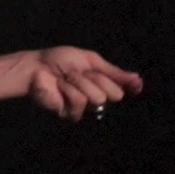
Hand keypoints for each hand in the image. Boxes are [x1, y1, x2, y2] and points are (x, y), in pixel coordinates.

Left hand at [27, 46, 142, 121]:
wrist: (37, 67)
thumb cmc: (60, 60)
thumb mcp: (90, 60)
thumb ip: (113, 71)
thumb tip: (138, 79)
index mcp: (101, 82)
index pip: (122, 88)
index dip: (128, 85)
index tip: (136, 86)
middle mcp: (95, 96)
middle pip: (114, 94)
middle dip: (97, 79)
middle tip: (80, 72)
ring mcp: (83, 107)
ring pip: (97, 98)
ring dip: (80, 82)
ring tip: (66, 78)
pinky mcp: (70, 113)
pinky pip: (80, 102)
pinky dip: (69, 90)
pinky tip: (60, 87)